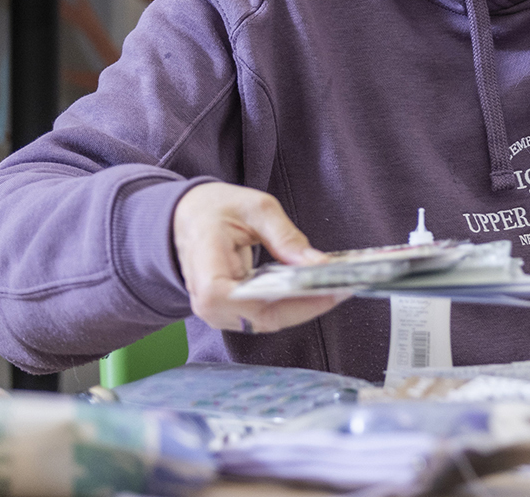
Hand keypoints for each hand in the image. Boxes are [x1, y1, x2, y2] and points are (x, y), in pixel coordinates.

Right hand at [172, 182, 347, 333]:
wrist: (185, 218)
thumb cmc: (213, 209)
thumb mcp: (254, 208)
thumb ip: (286, 237)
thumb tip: (317, 264)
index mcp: (206, 271)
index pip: (248, 301)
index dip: (291, 302)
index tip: (326, 289)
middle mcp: (208, 302)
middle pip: (265, 317)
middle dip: (307, 304)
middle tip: (345, 285)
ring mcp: (218, 312)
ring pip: (269, 321)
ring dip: (304, 306)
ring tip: (337, 286)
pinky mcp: (231, 312)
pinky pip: (266, 315)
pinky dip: (293, 304)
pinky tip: (316, 289)